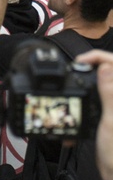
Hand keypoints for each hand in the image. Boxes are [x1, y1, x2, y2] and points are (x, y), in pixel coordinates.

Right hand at [76, 50, 112, 179]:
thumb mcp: (111, 121)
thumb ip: (109, 93)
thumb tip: (105, 66)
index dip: (99, 57)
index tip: (82, 61)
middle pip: (107, 72)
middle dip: (90, 68)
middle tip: (74, 69)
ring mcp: (112, 107)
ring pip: (99, 86)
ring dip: (84, 86)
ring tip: (71, 87)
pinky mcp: (108, 116)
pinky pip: (95, 102)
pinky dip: (84, 104)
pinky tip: (75, 109)